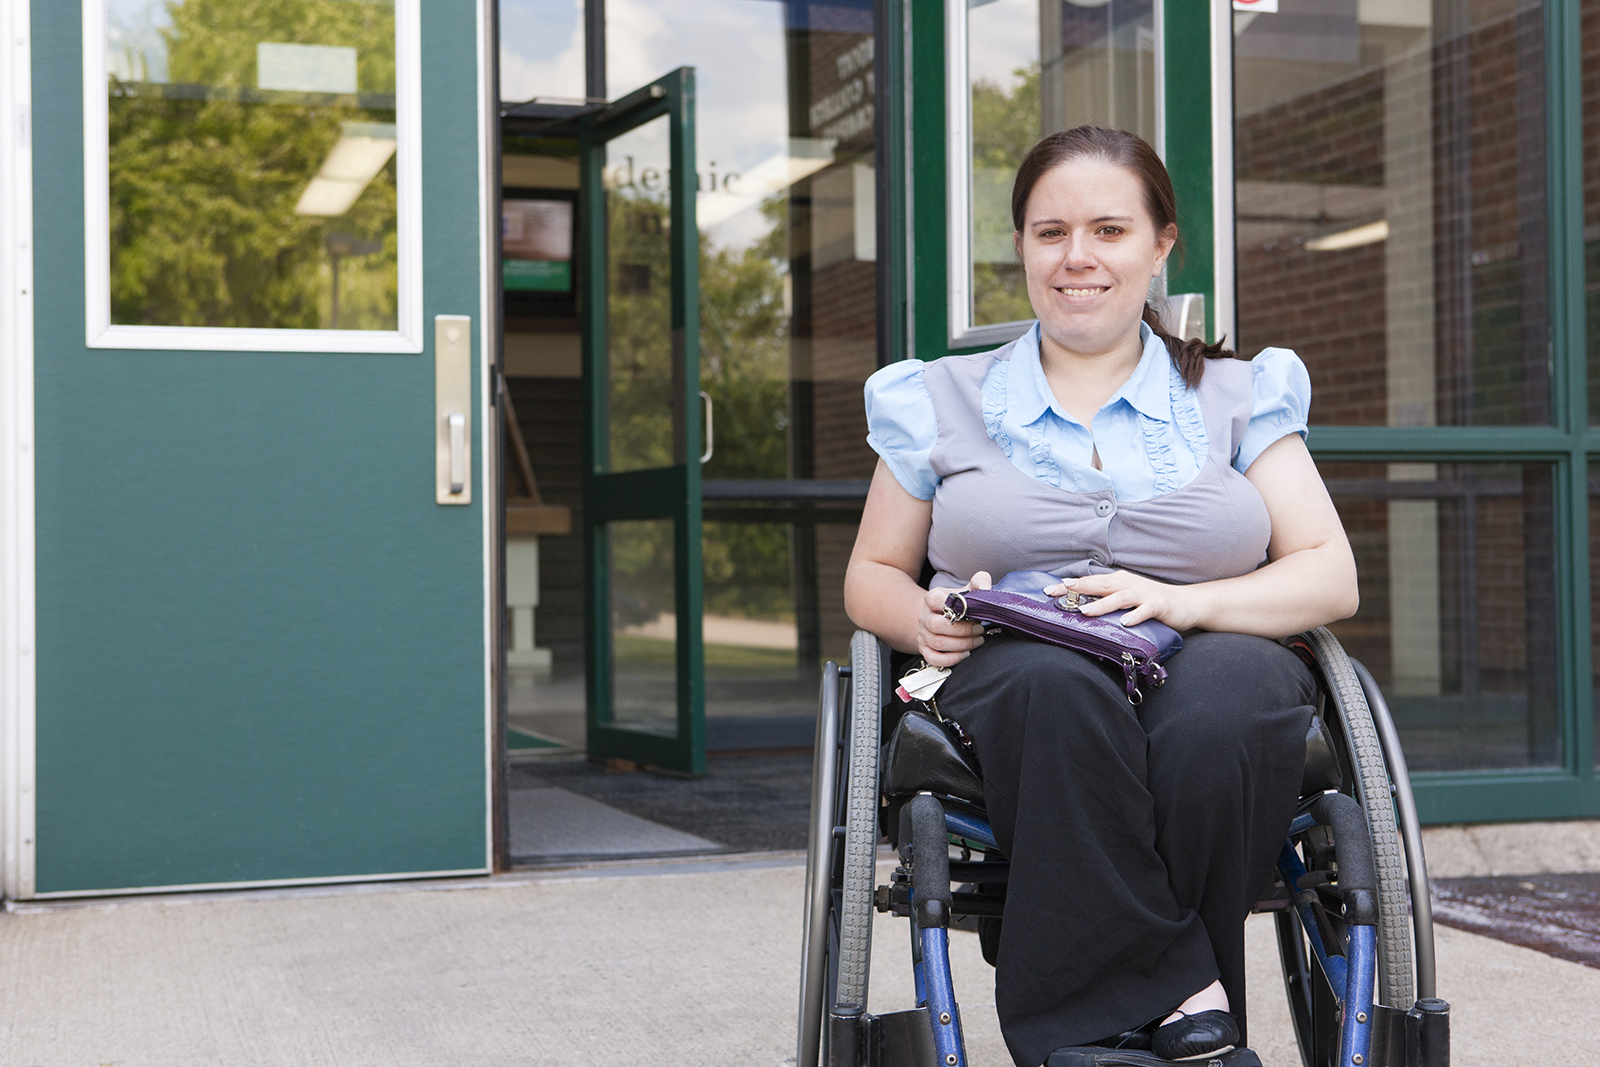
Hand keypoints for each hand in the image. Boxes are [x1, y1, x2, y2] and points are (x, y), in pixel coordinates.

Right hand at [916, 571, 991, 666]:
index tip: (974, 613)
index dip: (956, 609)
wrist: (941, 615)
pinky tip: (965, 654)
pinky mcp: (924, 648)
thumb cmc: (958, 603)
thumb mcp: (968, 589)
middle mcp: (924, 616)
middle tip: (980, 631)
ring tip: (977, 641)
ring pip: (937, 643)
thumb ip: (979, 581)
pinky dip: (950, 659)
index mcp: (932, 598)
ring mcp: (923, 633)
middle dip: (962, 631)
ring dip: (961, 645)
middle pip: (936, 626)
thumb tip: (984, 587)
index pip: (935, 600)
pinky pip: (933, 658)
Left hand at [1044, 571, 1198, 629]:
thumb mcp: (1125, 599)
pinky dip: (1135, 615)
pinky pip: (1146, 610)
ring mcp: (1144, 594)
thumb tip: (1076, 608)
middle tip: (1058, 593)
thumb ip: (1105, 601)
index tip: (1047, 590)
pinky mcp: (1159, 605)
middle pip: (1100, 584)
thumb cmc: (1150, 603)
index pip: (1089, 582)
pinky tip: (1125, 622)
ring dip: (1102, 604)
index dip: (1069, 585)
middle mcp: (1128, 584)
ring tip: (1085, 611)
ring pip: (1120, 597)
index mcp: (1118, 582)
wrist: (1187, 604)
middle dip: (1078, 588)